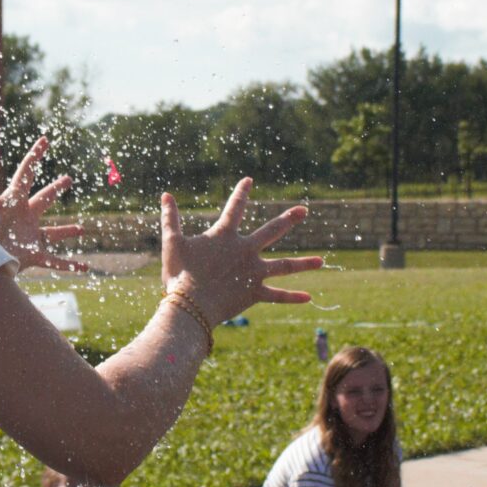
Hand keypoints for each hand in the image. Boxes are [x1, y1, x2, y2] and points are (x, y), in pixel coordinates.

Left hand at [0, 138, 89, 272]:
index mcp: (12, 199)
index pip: (26, 173)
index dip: (35, 155)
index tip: (44, 140)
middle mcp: (23, 216)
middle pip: (44, 199)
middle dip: (56, 189)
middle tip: (68, 179)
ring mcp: (29, 236)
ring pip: (53, 232)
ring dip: (67, 231)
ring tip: (81, 230)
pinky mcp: (32, 255)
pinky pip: (55, 261)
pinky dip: (70, 265)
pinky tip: (84, 268)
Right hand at [160, 179, 322, 320]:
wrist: (190, 306)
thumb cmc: (179, 274)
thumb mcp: (172, 243)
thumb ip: (170, 218)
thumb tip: (165, 194)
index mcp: (225, 236)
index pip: (234, 208)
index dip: (241, 193)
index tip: (250, 180)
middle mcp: (245, 251)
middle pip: (272, 231)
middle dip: (289, 220)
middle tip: (304, 210)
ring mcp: (253, 272)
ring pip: (283, 266)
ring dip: (303, 263)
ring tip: (321, 261)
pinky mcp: (254, 293)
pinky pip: (277, 296)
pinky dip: (292, 297)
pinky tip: (309, 297)